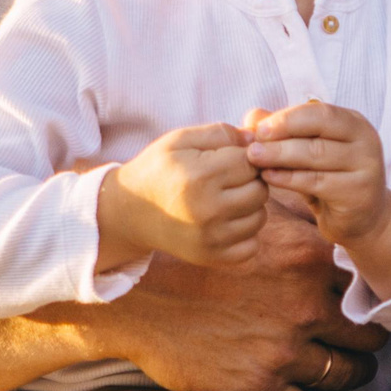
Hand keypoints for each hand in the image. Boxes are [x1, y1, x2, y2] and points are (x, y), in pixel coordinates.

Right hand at [83, 204, 385, 390]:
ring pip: (348, 369)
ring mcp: (283, 349)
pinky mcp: (261, 385)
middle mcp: (303, 305)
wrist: (140, 299)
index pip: (363, 285)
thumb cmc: (198, 256)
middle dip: (372, 339)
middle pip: (365, 331)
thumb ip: (296, 217)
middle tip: (372, 344)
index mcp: (307, 260)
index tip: (372, 306)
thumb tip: (329, 205)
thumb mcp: (250, 223)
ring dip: (357, 372)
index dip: (370, 298)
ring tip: (357, 371)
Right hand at [99, 123, 267, 267]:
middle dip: (250, 180)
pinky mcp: (212, 257)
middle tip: (229, 179)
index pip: (250, 162)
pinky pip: (252, 245)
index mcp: (200, 177)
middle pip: (260, 190)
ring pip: (260, 217)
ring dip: (249, 206)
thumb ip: (220, 133)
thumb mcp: (180, 140)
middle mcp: (207, 211)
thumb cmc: (159, 170)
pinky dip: (245, 233)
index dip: (243, 156)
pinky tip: (226, 221)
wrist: (130, 213)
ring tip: (226, 198)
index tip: (229, 158)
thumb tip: (257, 141)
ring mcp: (211, 238)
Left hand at [242, 102, 390, 292]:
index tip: (258, 128)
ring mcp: (366, 167)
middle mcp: (366, 140)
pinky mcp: (358, 194)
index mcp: (354, 123)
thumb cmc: (331, 178)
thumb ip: (284, 132)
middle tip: (252, 143)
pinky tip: (269, 178)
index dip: (287, 118)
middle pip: (319, 128)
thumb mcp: (308, 151)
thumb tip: (252, 116)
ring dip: (281, 155)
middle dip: (282, 133)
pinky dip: (289, 178)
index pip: (319, 112)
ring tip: (254, 158)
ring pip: (317, 154)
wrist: (363, 218)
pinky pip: (317, 182)